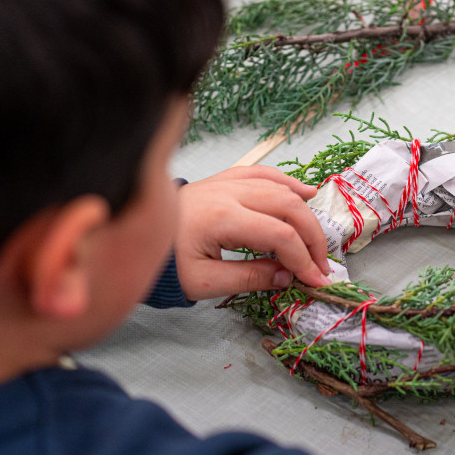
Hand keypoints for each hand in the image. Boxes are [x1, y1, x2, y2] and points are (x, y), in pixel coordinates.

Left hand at [174, 166, 332, 299]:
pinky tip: (306, 191)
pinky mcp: (222, 180)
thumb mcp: (204, 282)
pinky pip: (262, 173)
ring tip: (319, 239)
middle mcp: (227, 193)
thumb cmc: (165, 263)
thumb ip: (248, 278)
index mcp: (222, 220)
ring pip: (279, 187)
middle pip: (288, 207)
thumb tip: (286, 277)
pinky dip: (287, 181)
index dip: (304, 260)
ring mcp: (225, 182)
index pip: (280, 236)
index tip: (315, 281)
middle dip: (313, 238)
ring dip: (306, 212)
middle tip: (321, 266)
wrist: (133, 236)